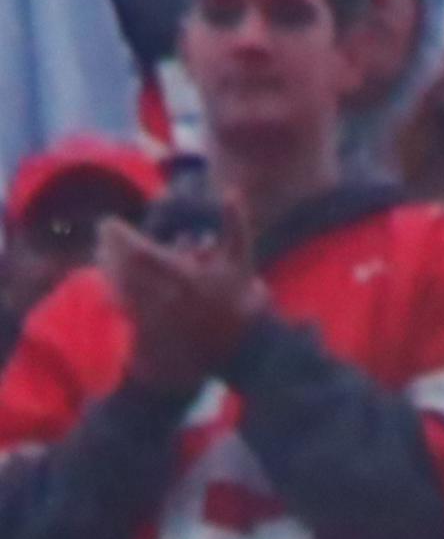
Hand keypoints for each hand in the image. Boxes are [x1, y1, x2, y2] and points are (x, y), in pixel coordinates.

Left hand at [102, 212, 261, 400]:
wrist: (245, 346)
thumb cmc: (242, 299)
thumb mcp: (242, 259)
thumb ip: (235, 225)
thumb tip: (233, 191)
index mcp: (184, 277)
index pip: (138, 251)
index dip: (118, 235)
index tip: (109, 222)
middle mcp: (166, 297)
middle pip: (121, 268)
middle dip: (108, 248)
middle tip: (103, 235)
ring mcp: (156, 316)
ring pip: (118, 287)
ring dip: (106, 267)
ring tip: (103, 253)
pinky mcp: (152, 330)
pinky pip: (122, 307)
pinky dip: (112, 290)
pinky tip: (111, 281)